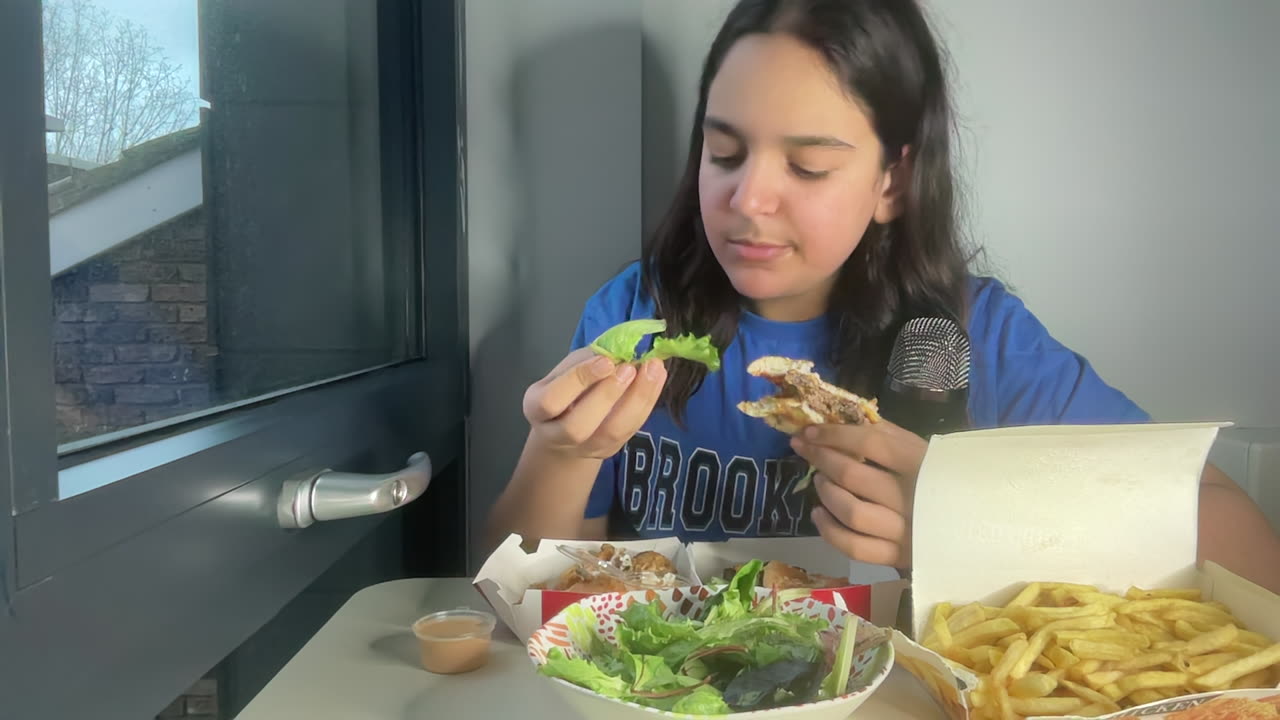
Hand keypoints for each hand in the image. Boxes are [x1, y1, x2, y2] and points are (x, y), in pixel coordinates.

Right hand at [523, 348, 667, 459]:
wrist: (564, 428)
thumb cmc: (566, 387)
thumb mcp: (566, 368)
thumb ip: (587, 359)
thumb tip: (619, 346)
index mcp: (536, 408)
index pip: (552, 400)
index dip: (580, 380)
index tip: (606, 360)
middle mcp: (555, 435)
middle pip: (578, 426)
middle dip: (607, 396)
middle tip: (629, 368)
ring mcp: (584, 448)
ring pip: (610, 433)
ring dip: (635, 400)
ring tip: (652, 370)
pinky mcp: (609, 450)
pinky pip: (630, 430)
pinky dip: (647, 403)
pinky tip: (657, 378)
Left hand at [789, 419, 926, 568]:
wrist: (971, 526)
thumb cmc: (940, 479)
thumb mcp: (920, 449)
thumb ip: (886, 433)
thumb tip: (843, 418)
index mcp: (922, 463)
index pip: (870, 443)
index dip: (834, 435)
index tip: (809, 432)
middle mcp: (913, 498)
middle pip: (854, 476)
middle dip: (821, 458)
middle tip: (805, 450)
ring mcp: (905, 531)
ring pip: (852, 512)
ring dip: (827, 493)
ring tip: (819, 481)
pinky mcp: (897, 557)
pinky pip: (854, 546)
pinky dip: (829, 530)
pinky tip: (819, 514)